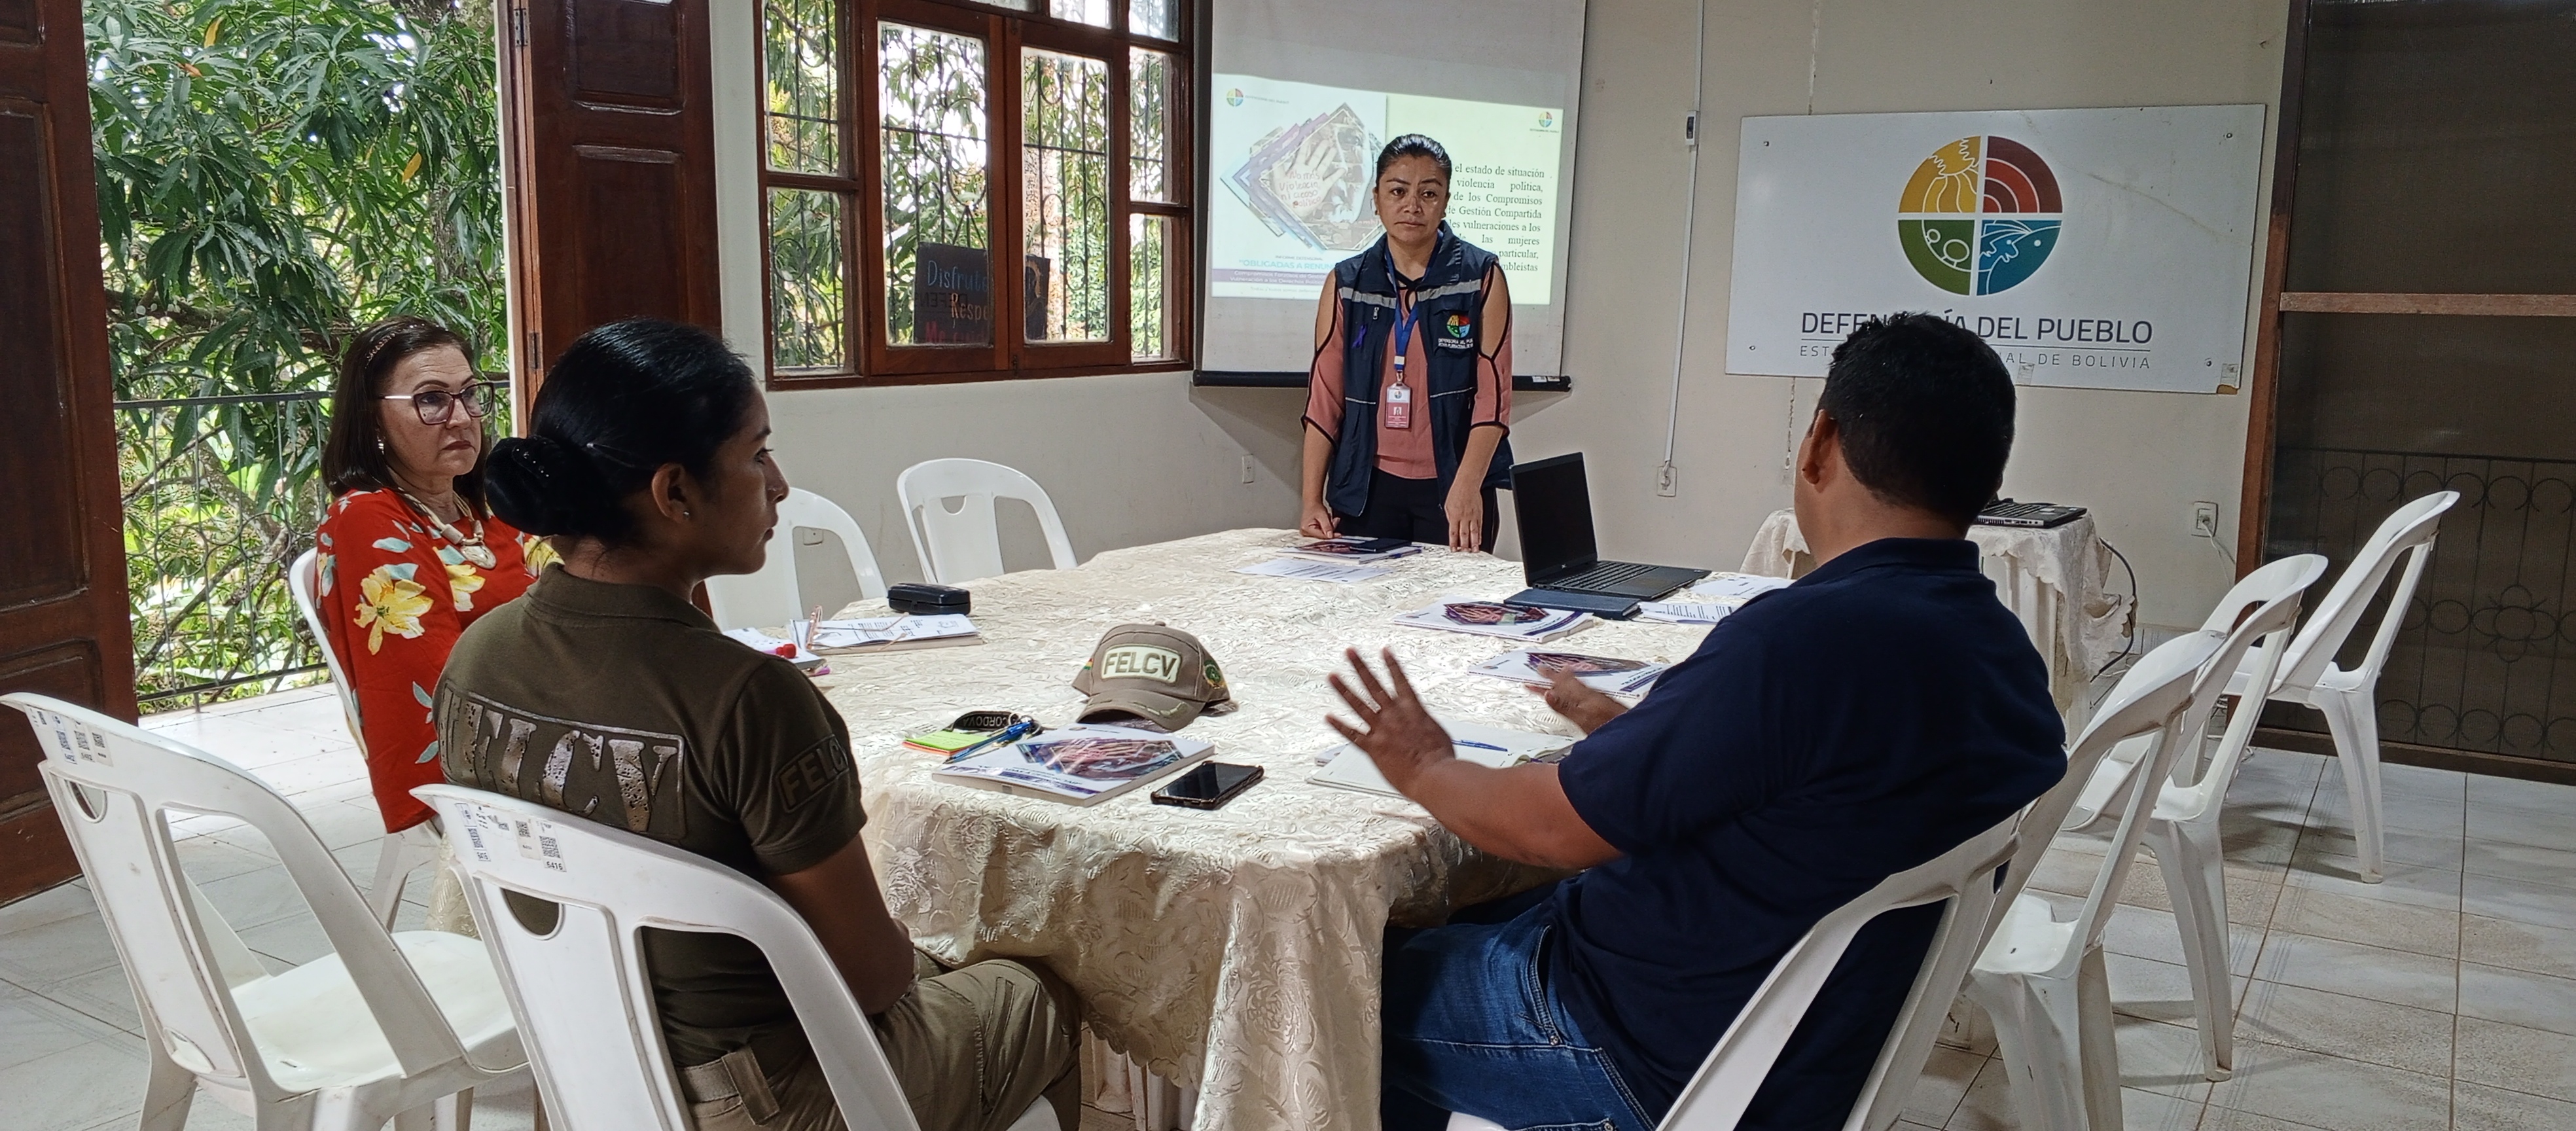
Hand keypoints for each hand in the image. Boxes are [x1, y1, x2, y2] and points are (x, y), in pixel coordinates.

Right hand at [1299, 500, 1338, 539]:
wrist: (1312, 503)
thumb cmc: (1315, 507)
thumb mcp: (1323, 516)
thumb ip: (1327, 526)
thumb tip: (1330, 536)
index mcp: (1306, 529)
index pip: (1321, 536)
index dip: (1331, 536)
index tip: (1339, 535)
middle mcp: (1305, 533)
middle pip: (1322, 536)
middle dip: (1330, 529)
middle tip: (1335, 520)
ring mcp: (1307, 533)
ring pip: (1323, 535)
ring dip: (1329, 527)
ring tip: (1329, 518)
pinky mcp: (1311, 533)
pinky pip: (1322, 533)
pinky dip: (1327, 528)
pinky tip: (1327, 521)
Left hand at [1325, 648, 1453, 793]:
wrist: (1433, 776)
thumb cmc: (1440, 759)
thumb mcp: (1437, 733)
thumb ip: (1423, 724)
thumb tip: (1422, 724)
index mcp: (1412, 709)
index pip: (1400, 680)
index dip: (1391, 664)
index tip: (1384, 650)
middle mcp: (1394, 715)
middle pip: (1373, 685)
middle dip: (1360, 666)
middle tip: (1350, 652)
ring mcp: (1381, 730)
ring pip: (1357, 704)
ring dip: (1343, 689)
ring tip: (1332, 676)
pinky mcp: (1373, 748)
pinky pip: (1352, 734)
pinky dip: (1339, 726)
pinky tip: (1328, 717)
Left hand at [1443, 485, 1482, 551]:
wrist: (1467, 484)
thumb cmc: (1457, 492)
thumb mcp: (1447, 505)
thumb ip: (1450, 517)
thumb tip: (1451, 527)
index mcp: (1454, 515)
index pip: (1453, 533)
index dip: (1453, 542)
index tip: (1454, 549)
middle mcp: (1464, 517)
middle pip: (1464, 534)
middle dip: (1465, 545)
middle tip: (1465, 553)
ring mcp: (1473, 516)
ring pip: (1473, 532)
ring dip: (1474, 543)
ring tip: (1474, 551)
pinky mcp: (1479, 514)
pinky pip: (1479, 526)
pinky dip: (1479, 535)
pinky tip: (1479, 540)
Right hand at [1529, 668, 1626, 733]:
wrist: (1633, 730)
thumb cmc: (1609, 725)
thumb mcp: (1581, 719)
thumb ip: (1564, 707)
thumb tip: (1548, 694)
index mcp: (1583, 696)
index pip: (1561, 683)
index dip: (1548, 677)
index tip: (1537, 671)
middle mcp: (1591, 694)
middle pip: (1568, 682)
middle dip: (1553, 676)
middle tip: (1541, 669)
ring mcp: (1597, 698)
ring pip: (1576, 685)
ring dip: (1564, 680)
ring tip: (1557, 674)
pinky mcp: (1603, 704)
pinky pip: (1583, 690)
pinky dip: (1575, 687)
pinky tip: (1577, 690)